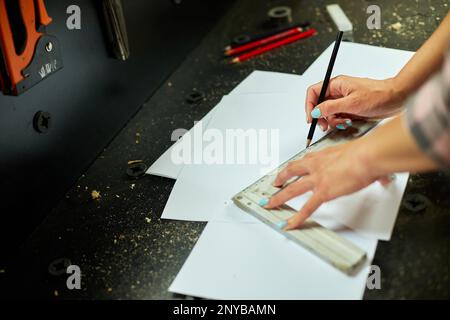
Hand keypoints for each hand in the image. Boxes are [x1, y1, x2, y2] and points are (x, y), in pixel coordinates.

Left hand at [264, 141, 388, 229]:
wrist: (366, 156)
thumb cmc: (367, 153)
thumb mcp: (365, 158)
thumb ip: (370, 170)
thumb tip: (382, 177)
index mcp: (323, 155)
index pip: (305, 161)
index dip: (296, 167)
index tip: (291, 170)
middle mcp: (316, 166)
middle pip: (291, 172)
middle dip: (280, 178)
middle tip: (274, 184)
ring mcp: (317, 179)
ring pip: (292, 190)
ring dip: (279, 198)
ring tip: (269, 205)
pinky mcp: (323, 192)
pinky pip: (306, 208)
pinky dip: (297, 218)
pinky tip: (289, 224)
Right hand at [305, 76, 405, 130]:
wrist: (397, 99)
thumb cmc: (379, 95)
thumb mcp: (352, 103)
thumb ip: (330, 108)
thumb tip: (315, 112)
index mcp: (336, 84)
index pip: (313, 92)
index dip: (309, 105)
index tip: (311, 118)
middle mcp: (338, 91)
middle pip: (319, 104)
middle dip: (320, 116)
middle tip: (323, 126)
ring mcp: (343, 100)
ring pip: (328, 113)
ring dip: (331, 121)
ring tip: (341, 124)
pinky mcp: (350, 108)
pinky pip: (337, 117)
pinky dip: (339, 122)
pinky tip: (347, 123)